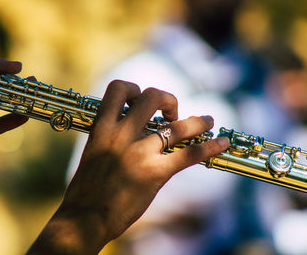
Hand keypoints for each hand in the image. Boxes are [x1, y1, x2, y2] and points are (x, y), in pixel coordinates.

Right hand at [28, 80, 229, 253]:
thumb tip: (135, 128)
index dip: (134, 89)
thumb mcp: (94, 151)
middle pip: (152, 96)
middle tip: (171, 114)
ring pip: (179, 125)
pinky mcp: (155, 173)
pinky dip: (210, 146)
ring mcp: (139, 153)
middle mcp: (121, 134)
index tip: (140, 101)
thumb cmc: (87, 188)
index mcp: (102, 127)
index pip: (118, 89)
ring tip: (207, 121)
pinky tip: (222, 142)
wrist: (84, 217)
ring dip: (198, 120)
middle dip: (167, 100)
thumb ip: (112, 136)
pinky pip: (190, 154)